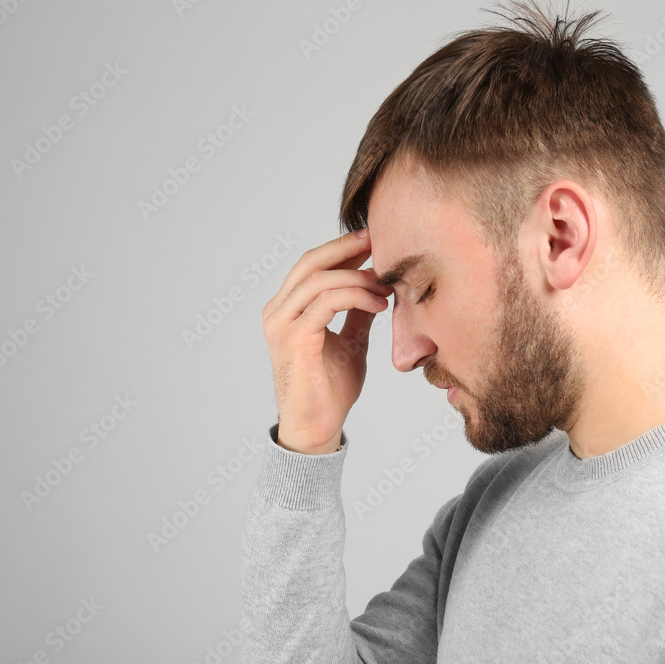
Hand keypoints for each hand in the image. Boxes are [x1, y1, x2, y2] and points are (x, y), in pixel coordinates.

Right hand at [261, 229, 392, 453]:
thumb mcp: (351, 341)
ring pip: (321, 281)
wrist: (317, 427)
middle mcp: (278, 312)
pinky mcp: (295, 339)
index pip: (312, 265)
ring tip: (386, 285)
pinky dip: (357, 297)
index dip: (342, 248)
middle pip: (311, 263)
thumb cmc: (330, 388)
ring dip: (359, 278)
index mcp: (287, 309)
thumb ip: (357, 314)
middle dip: (347, 249)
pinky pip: (327, 303)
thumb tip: (377, 287)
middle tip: (379, 240)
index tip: (373, 239)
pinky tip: (379, 304)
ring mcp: (282, 325)